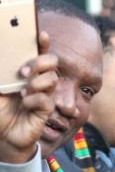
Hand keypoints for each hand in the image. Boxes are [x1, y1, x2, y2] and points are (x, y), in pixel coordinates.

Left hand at [0, 31, 58, 163]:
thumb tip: (0, 60)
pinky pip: (46, 100)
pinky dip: (35, 100)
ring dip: (37, 83)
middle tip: (23, 72)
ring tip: (22, 92)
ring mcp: (42, 94)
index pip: (36, 52)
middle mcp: (35, 80)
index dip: (42, 42)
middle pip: (52, 61)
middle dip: (40, 62)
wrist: (1, 136)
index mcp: (22, 72)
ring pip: (52, 78)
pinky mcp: (45, 110)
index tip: (42, 35)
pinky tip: (25, 105)